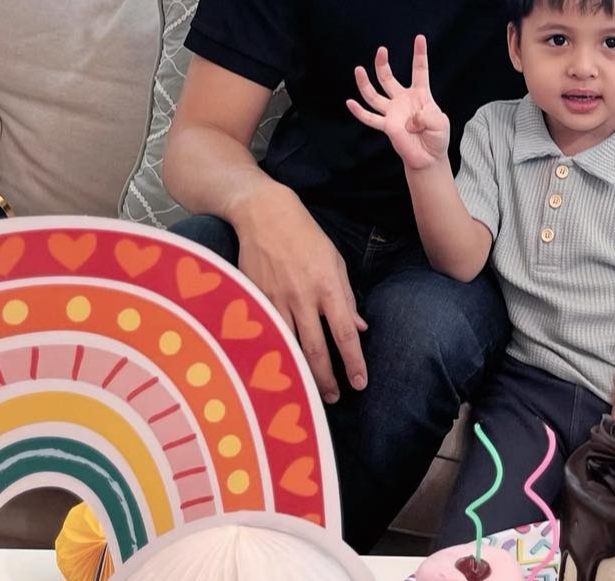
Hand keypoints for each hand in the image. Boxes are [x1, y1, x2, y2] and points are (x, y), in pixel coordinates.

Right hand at [235, 185, 367, 403]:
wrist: (264, 214)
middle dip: (327, 379)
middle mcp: (302, 297)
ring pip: (289, 347)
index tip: (360, 383)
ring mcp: (275, 300)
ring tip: (309, 393)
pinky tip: (279, 371)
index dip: (354, 362)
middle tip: (335, 398)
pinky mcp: (254, 299)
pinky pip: (266, 335)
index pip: (345, 333)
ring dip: (301, 374)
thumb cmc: (306, 236)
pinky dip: (274, 355)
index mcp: (327, 286)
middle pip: (317, 349)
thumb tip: (360, 328)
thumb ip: (347, 297)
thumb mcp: (335, 261)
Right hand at [346, 35, 449, 170]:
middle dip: (383, 64)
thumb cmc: (437, 137)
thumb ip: (427, 116)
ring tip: (358, 69)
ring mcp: (393, 112)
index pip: (419, 70)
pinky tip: (350, 103)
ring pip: (375, 95)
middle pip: (389, 78)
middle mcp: (403, 100)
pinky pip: (370, 118)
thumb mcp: (440, 122)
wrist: (429, 157)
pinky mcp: (386, 126)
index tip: (419, 38)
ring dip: (365, 83)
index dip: (419, 54)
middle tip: (381, 50)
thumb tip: (409, 119)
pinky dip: (359, 112)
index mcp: (420, 94)